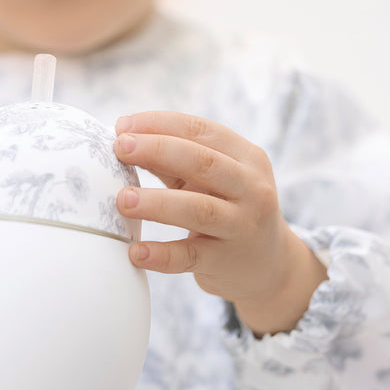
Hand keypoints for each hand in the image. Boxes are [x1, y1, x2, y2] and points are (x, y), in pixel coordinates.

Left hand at [113, 112, 326, 335]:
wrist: (270, 265)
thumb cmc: (229, 210)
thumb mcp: (211, 180)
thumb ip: (174, 162)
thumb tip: (125, 140)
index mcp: (247, 157)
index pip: (201, 130)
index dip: (159, 124)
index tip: (122, 125)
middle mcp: (252, 188)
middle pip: (202, 163)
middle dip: (157, 150)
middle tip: (119, 149)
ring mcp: (242, 226)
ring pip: (198, 209)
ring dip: (156, 203)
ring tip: (122, 200)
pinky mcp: (227, 260)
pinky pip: (190, 256)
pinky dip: (161, 254)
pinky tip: (135, 252)